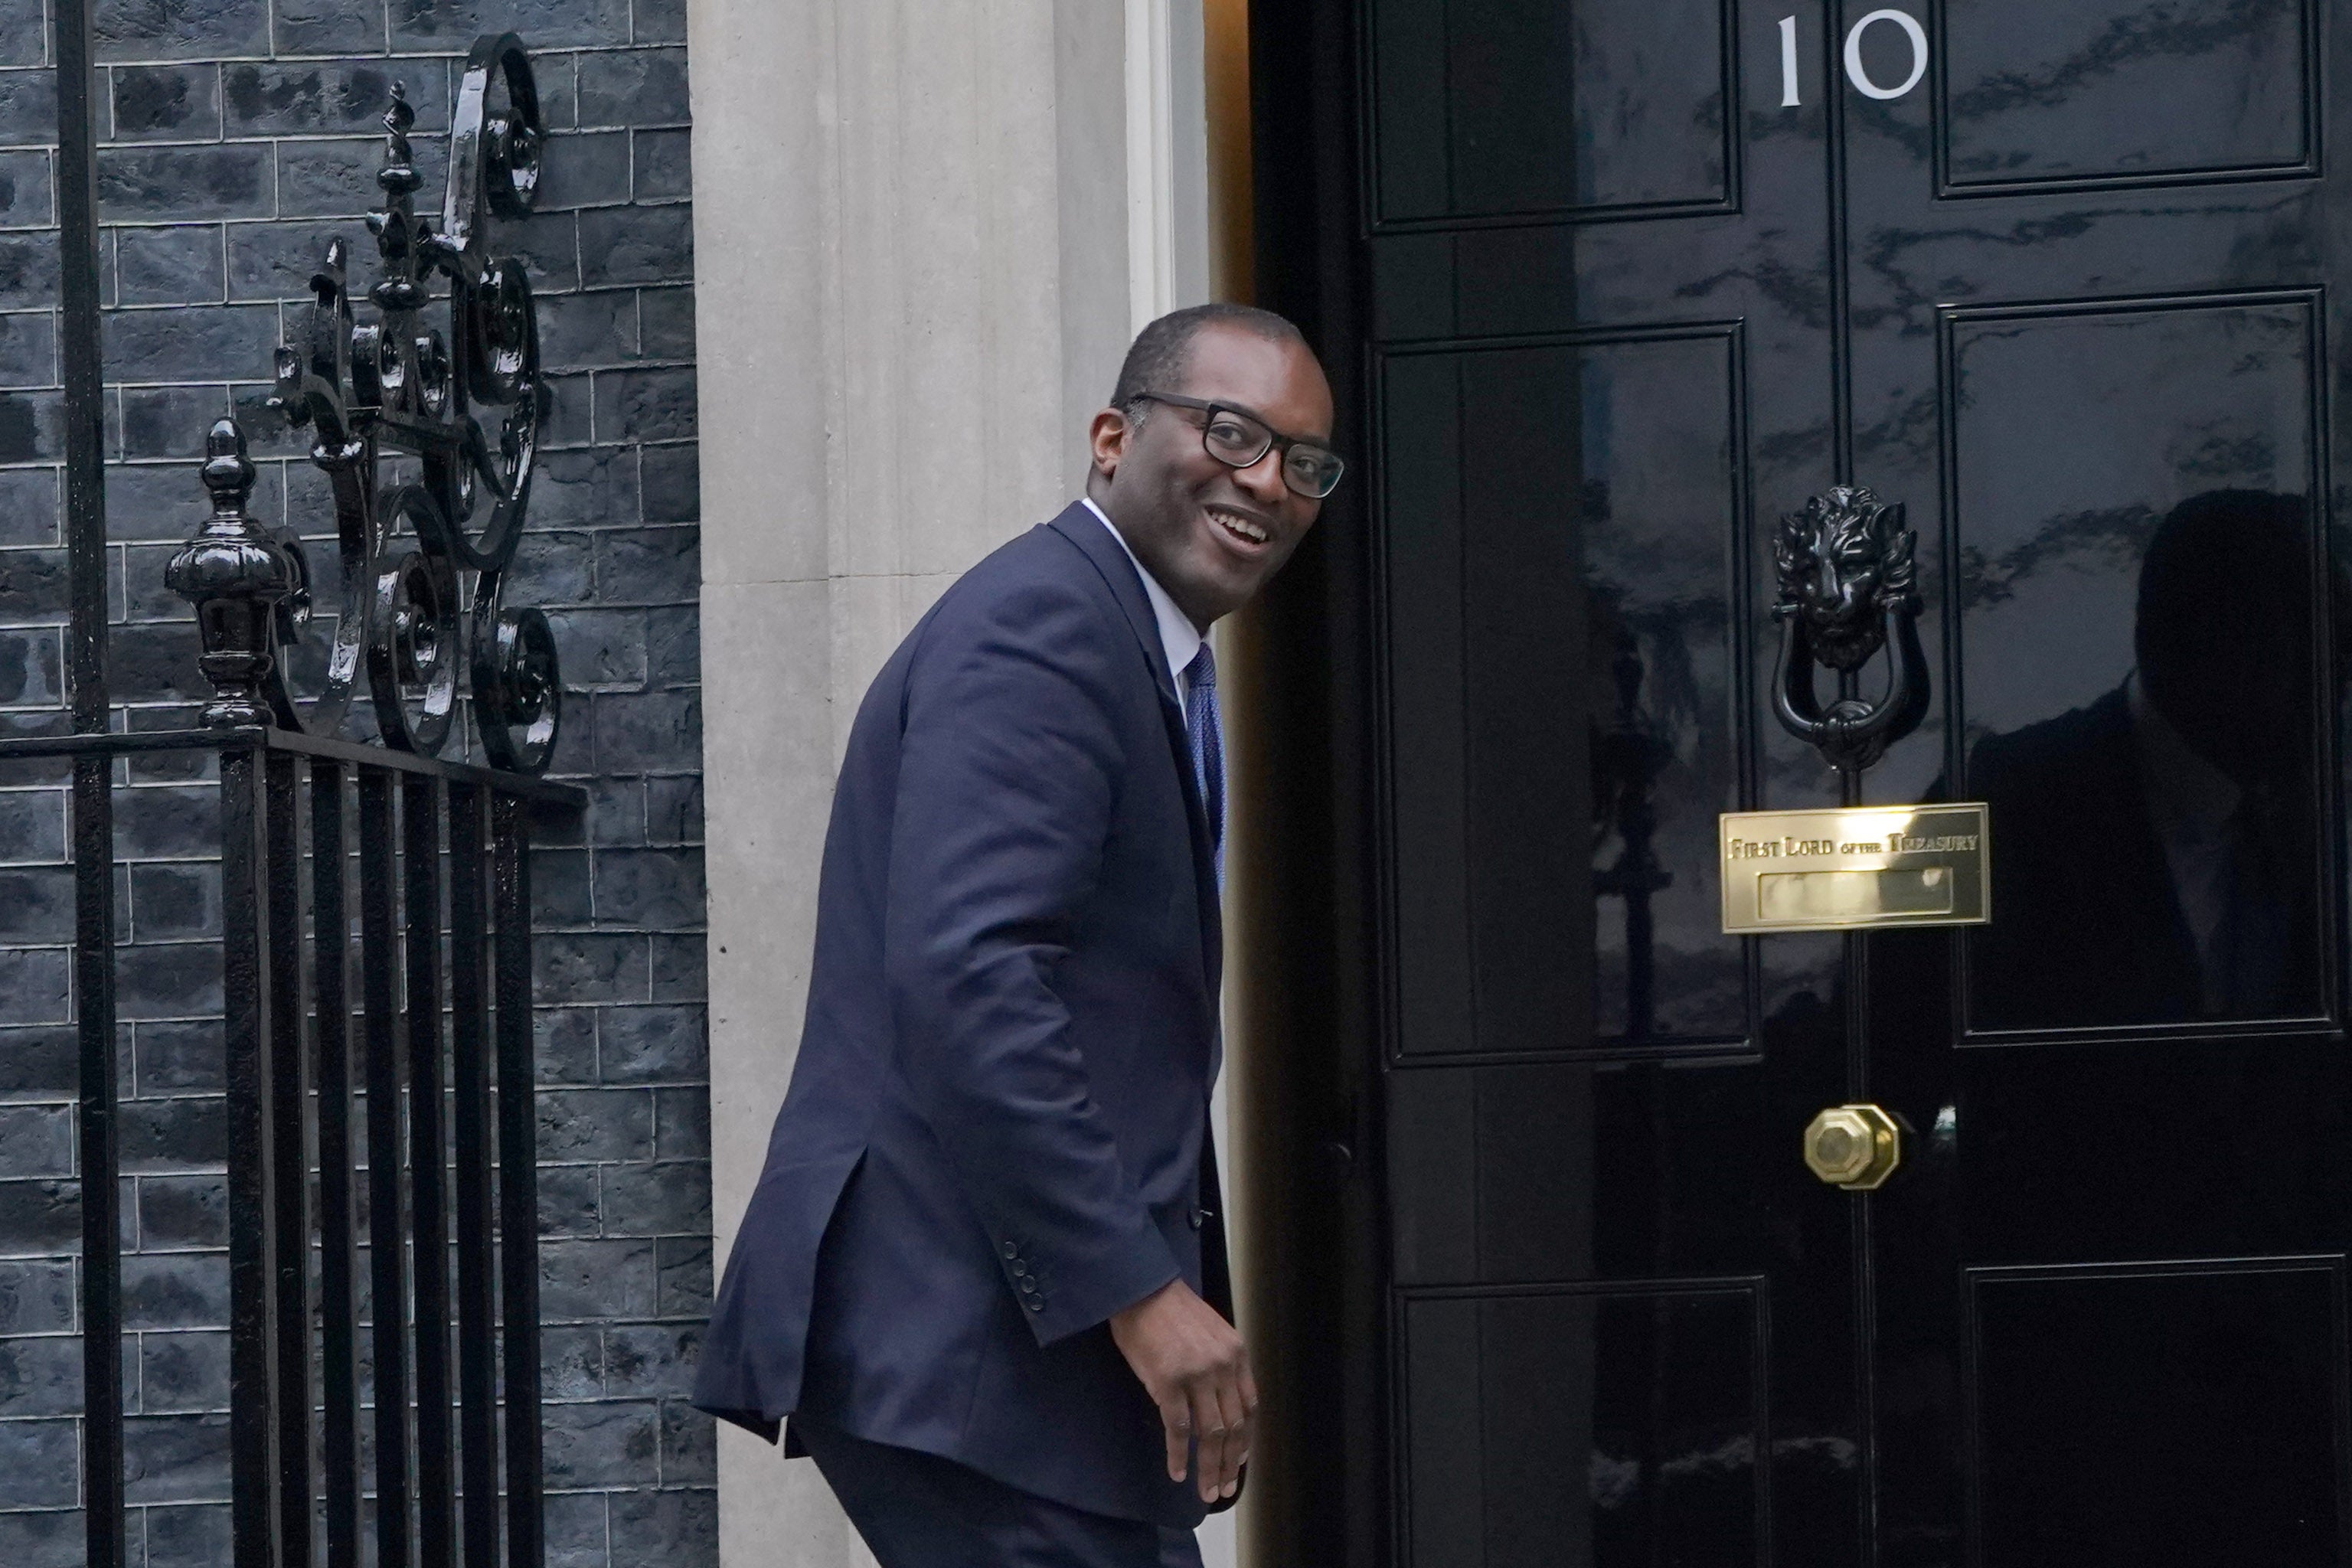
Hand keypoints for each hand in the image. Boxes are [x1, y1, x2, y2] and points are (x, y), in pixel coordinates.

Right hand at [1108, 1277, 1256, 1502]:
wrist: (1141, 1289)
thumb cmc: (1171, 1310)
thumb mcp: (1211, 1332)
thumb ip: (1221, 1363)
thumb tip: (1220, 1401)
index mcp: (1236, 1354)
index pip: (1249, 1406)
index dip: (1246, 1439)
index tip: (1239, 1461)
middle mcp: (1222, 1367)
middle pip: (1233, 1427)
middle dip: (1229, 1463)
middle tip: (1223, 1489)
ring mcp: (1196, 1376)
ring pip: (1210, 1434)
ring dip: (1209, 1467)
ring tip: (1205, 1491)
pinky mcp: (1168, 1383)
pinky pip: (1179, 1429)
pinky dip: (1179, 1455)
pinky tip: (1178, 1472)